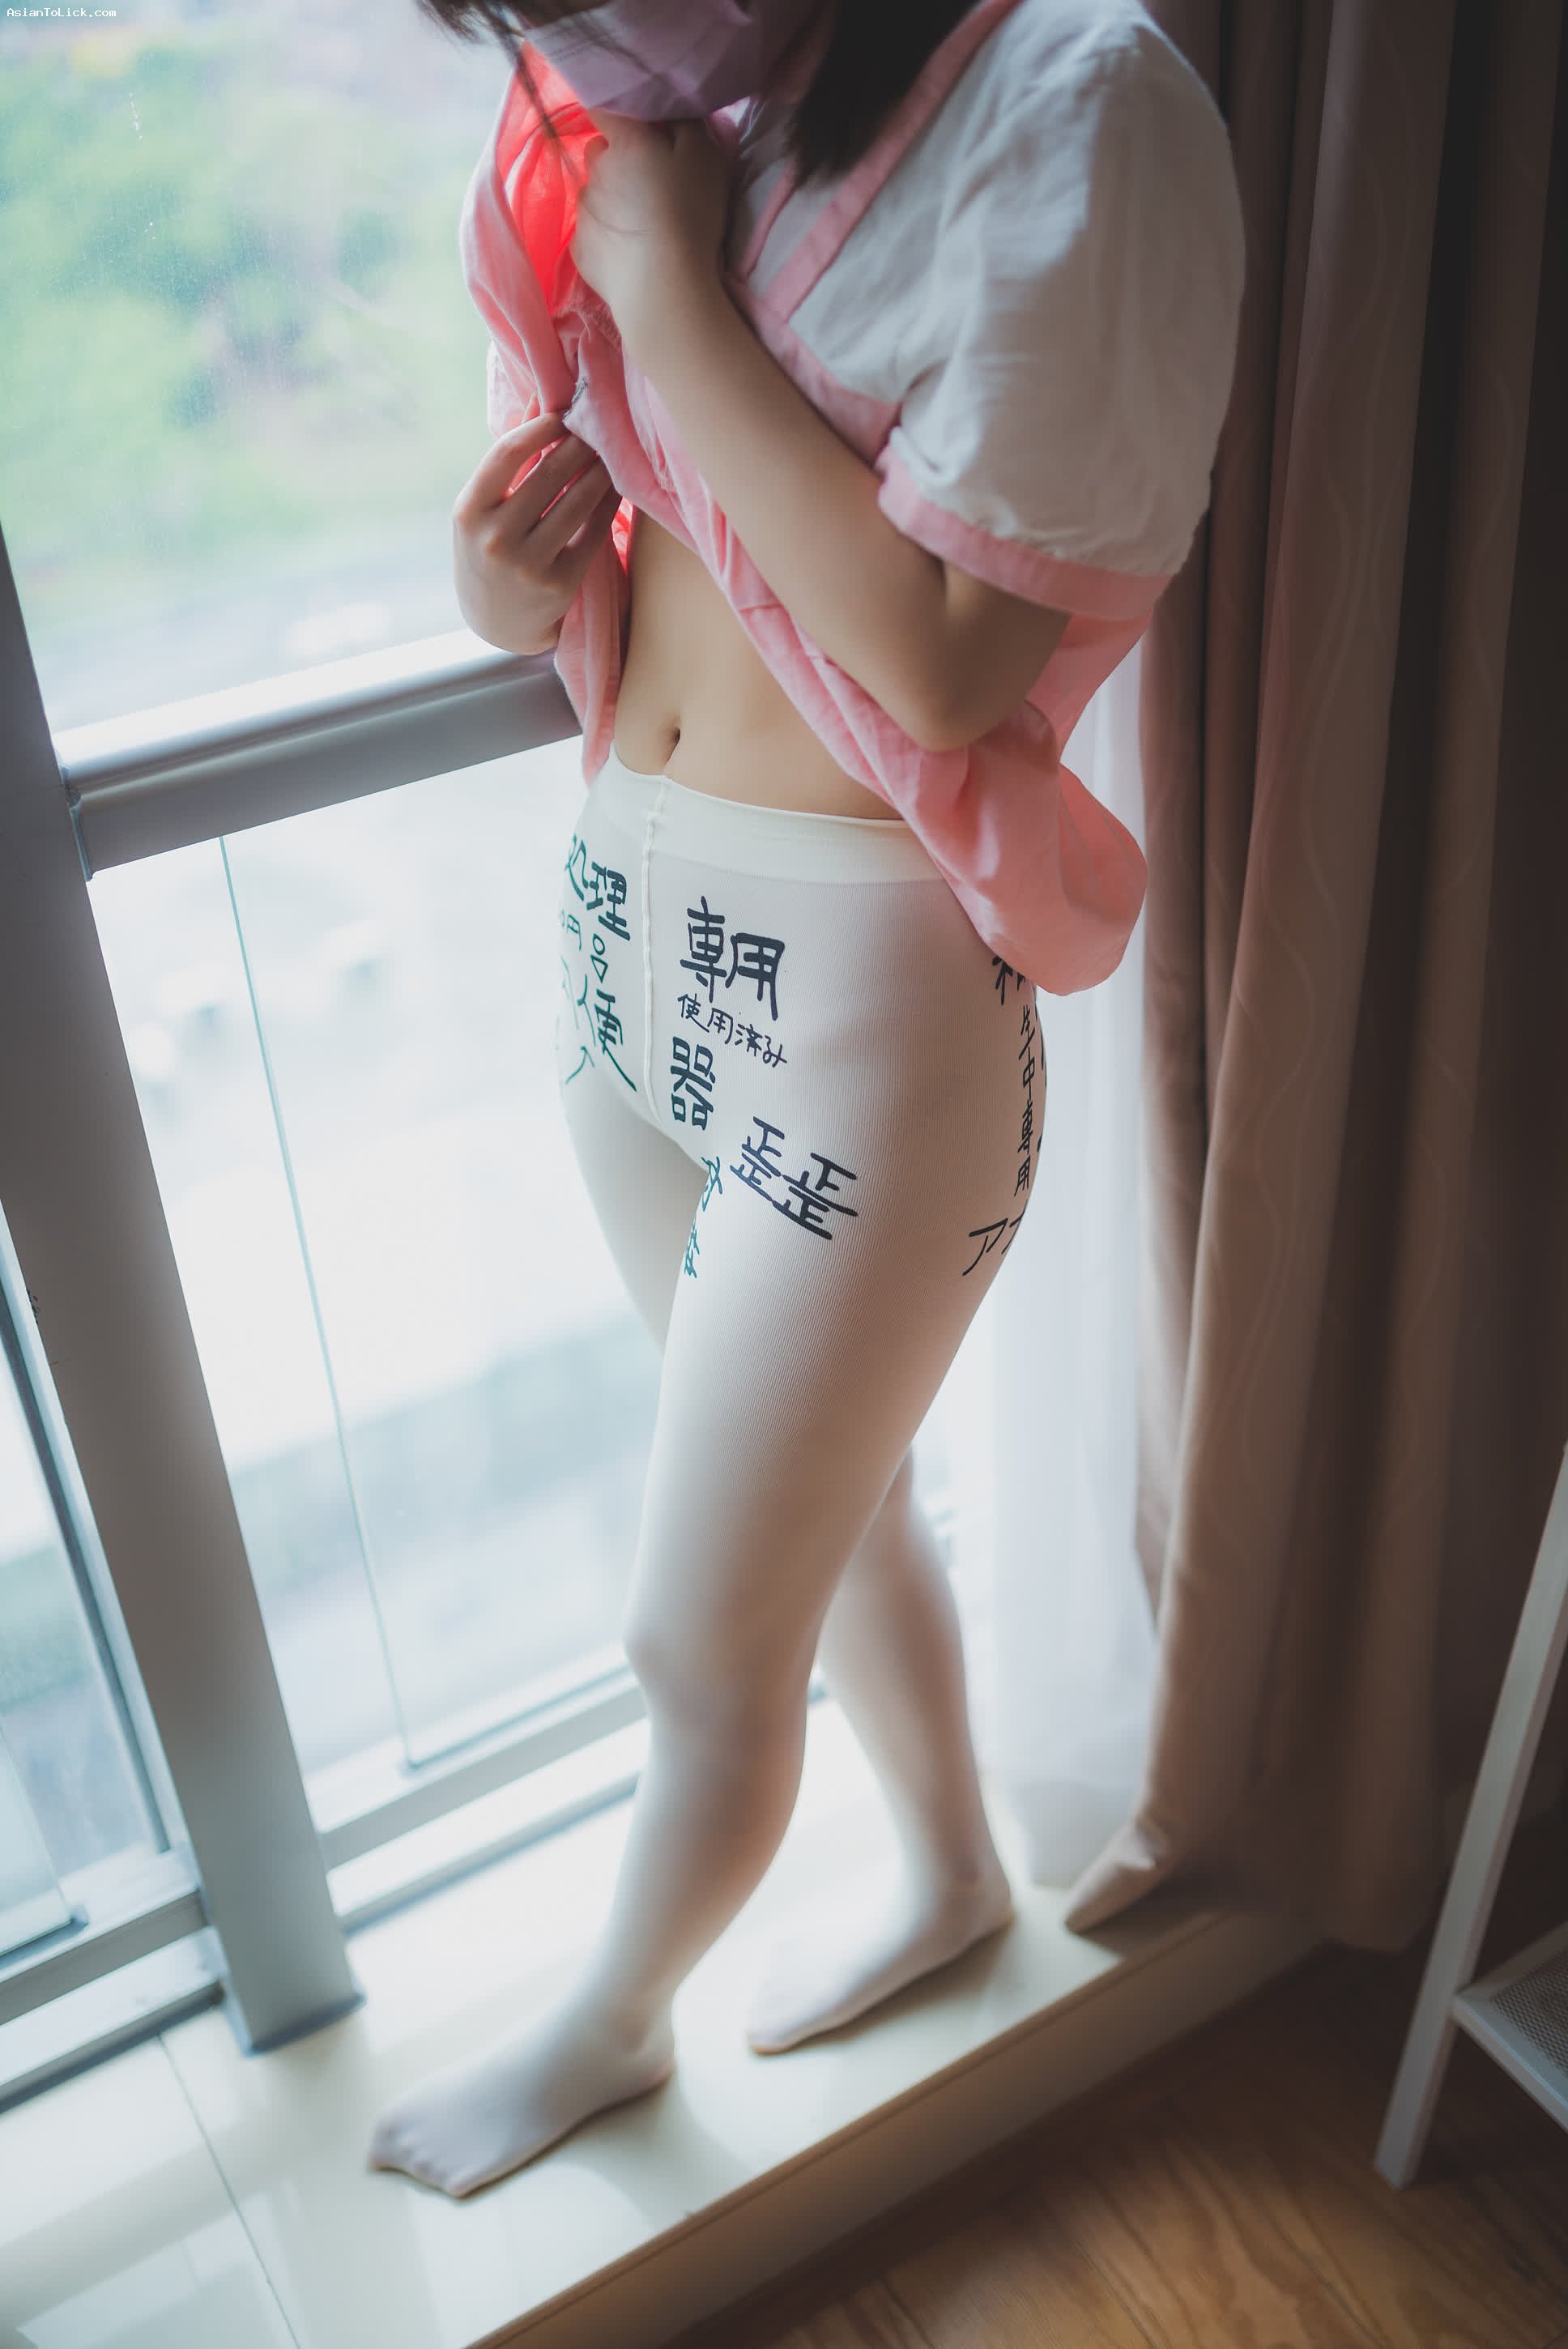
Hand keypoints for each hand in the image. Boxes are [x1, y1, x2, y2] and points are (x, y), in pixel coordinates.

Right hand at [451, 413, 621, 655]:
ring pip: (577, 501)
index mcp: (470, 511)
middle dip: (579, 444)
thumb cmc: (488, 550)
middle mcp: (496, 538)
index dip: (541, 427)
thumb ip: (508, 460)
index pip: (508, 452)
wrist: (495, 621)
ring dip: (600, 470)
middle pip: (549, 473)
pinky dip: (607, 504)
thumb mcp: (481, 508)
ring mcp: (528, 564)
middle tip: (597, 426)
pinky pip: (592, 532)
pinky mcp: (560, 584)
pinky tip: (615, 486)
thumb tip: (540, 399)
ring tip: (610, 452)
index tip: (562, 414)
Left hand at [570, 112, 731, 363]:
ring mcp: (583, 211)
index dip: (618, 112)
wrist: (664, 291)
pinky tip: (628, 252)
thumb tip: (668, 111)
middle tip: (648, 183)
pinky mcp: (579, 248)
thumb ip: (686, 123)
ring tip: (639, 225)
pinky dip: (605, 234)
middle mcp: (595, 171)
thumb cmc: (690, 218)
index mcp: (625, 142)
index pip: (604, 107)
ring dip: (611, 198)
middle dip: (617, 158)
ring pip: (594, 192)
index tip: (638, 127)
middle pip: (599, 151)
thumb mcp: (706, 157)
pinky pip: (590, 230)